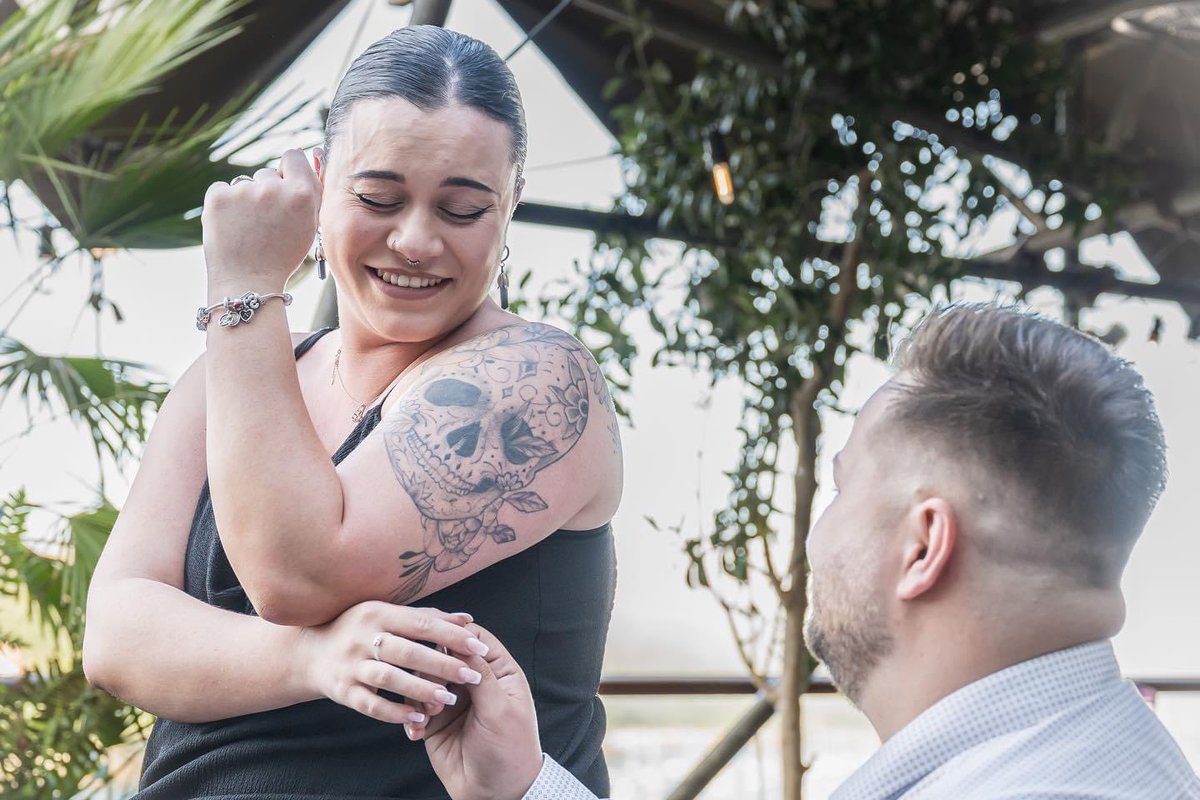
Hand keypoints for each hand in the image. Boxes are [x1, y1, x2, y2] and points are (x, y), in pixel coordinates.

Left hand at [201, 149, 320, 288]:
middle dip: (267, 191)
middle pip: (267, 174)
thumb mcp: (308, 227)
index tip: (285, 183)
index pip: (293, 156)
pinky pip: (222, 189)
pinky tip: (232, 226)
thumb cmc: (281, 257)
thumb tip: (304, 159)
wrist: (247, 282)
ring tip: (248, 229)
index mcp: (302, 194)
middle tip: (266, 222)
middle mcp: (273, 188)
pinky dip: (225, 204)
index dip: (289, 170)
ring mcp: (243, 191)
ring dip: (246, 199)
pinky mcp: (218, 196)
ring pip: (245, 183)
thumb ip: (308, 193)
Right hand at [298, 600, 486, 724]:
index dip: (451, 635)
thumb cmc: (361, 630)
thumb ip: (428, 618)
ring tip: (447, 699)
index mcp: (379, 613)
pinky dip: (394, 713)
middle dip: (442, 664)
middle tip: (471, 677)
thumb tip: (468, 619)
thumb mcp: (389, 616)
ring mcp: (350, 665)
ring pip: (389, 679)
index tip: (478, 647)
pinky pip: (370, 704)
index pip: (422, 623)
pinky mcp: (342, 691)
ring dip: (420, 689)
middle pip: (408, 651)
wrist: (309, 653)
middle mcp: (363, 637)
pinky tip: (418, 719)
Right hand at [415, 623, 543, 799]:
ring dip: (420, 695)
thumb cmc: (509, 752)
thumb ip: (481, 676)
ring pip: (424, 680)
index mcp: (499, 672)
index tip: (438, 639)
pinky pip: (414, 707)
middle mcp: (474, 682)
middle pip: (444, 656)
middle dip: (433, 670)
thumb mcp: (499, 710)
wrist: (495, 793)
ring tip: (428, 715)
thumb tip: (463, 641)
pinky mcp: (434, 720)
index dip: (457, 635)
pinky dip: (411, 716)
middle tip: (436, 693)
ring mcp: (453, 700)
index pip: (475, 640)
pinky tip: (418, 731)